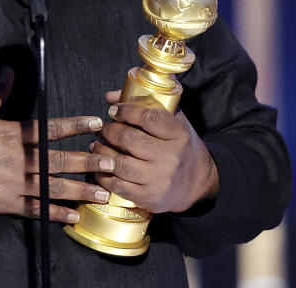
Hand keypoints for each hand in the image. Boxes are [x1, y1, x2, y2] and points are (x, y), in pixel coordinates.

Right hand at [0, 72, 114, 223]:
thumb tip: (9, 74)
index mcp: (9, 133)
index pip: (50, 127)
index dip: (75, 125)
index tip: (95, 123)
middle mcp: (16, 159)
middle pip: (59, 159)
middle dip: (88, 160)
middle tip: (111, 162)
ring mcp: (12, 183)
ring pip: (53, 186)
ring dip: (80, 189)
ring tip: (102, 192)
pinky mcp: (4, 203)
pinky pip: (35, 210)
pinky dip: (54, 214)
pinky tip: (71, 217)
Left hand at [91, 90, 218, 213]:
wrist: (199, 183)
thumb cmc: (180, 146)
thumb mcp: (173, 121)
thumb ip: (145, 104)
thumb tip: (111, 96)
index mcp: (178, 134)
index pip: (148, 117)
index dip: (126, 111)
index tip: (113, 110)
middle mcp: (170, 157)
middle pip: (128, 139)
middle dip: (109, 131)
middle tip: (103, 129)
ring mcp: (159, 179)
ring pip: (119, 163)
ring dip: (101, 151)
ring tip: (96, 145)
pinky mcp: (149, 198)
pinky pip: (118, 186)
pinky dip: (103, 175)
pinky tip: (100, 166)